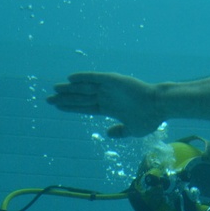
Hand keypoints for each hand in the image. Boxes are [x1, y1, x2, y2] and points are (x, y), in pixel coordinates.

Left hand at [47, 72, 162, 137]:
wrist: (160, 106)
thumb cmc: (150, 118)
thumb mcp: (133, 130)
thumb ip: (120, 131)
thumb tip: (108, 133)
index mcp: (109, 108)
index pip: (85, 107)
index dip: (71, 107)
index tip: (58, 107)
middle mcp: (107, 97)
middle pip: (81, 98)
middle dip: (65, 99)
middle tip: (48, 100)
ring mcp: (109, 88)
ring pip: (85, 88)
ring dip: (70, 88)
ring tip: (55, 89)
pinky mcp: (114, 80)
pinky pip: (95, 77)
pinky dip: (83, 77)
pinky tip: (71, 78)